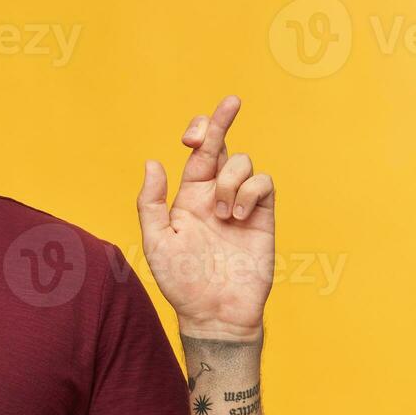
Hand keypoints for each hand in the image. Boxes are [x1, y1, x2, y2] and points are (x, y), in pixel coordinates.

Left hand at [136, 95, 274, 341]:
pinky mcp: (263, 217)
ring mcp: (241, 204)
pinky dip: (251, 191)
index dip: (200, 131)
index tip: (191, 136)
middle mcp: (216, 194)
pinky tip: (238, 216)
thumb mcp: (156, 241)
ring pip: (244, 163)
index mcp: (189, 196)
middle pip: (223, 145)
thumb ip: (150, 202)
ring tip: (223, 214)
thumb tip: (153, 162)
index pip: (198, 152)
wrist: (215, 312)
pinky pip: (264, 184)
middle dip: (223, 119)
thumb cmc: (181, 281)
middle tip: (230, 102)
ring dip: (231, 180)